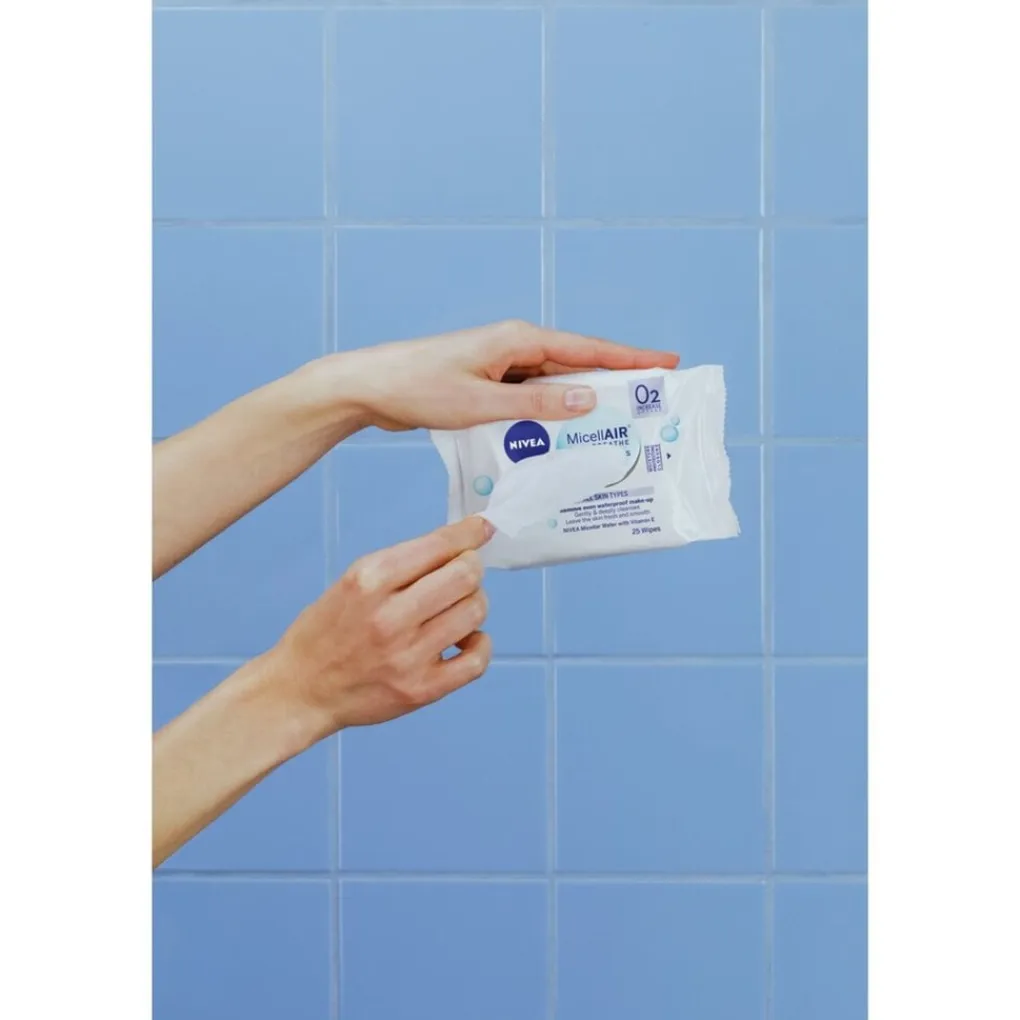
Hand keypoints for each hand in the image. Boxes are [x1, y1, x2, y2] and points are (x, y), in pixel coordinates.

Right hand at [269, 516, 494, 738]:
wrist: (300, 690)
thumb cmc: (326, 632)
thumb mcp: (352, 581)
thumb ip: (402, 564)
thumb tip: (458, 544)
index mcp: (369, 580)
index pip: (438, 546)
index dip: (469, 533)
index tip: (481, 528)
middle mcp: (389, 616)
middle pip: (465, 576)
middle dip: (471, 568)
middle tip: (464, 573)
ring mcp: (407, 656)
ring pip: (474, 612)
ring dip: (474, 603)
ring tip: (456, 609)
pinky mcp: (421, 690)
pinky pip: (476, 661)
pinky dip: (480, 644)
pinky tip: (465, 639)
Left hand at [313, 319, 678, 432]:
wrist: (369, 387)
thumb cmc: (418, 388)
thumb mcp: (482, 403)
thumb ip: (537, 405)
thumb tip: (589, 400)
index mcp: (518, 341)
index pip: (587, 350)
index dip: (630, 359)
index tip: (667, 364)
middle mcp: (515, 348)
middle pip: (577, 366)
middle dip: (615, 383)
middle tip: (651, 402)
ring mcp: (501, 366)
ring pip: (555, 385)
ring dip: (582, 403)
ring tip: (619, 424)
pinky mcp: (488, 384)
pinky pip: (532, 398)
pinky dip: (551, 414)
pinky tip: (565, 435)